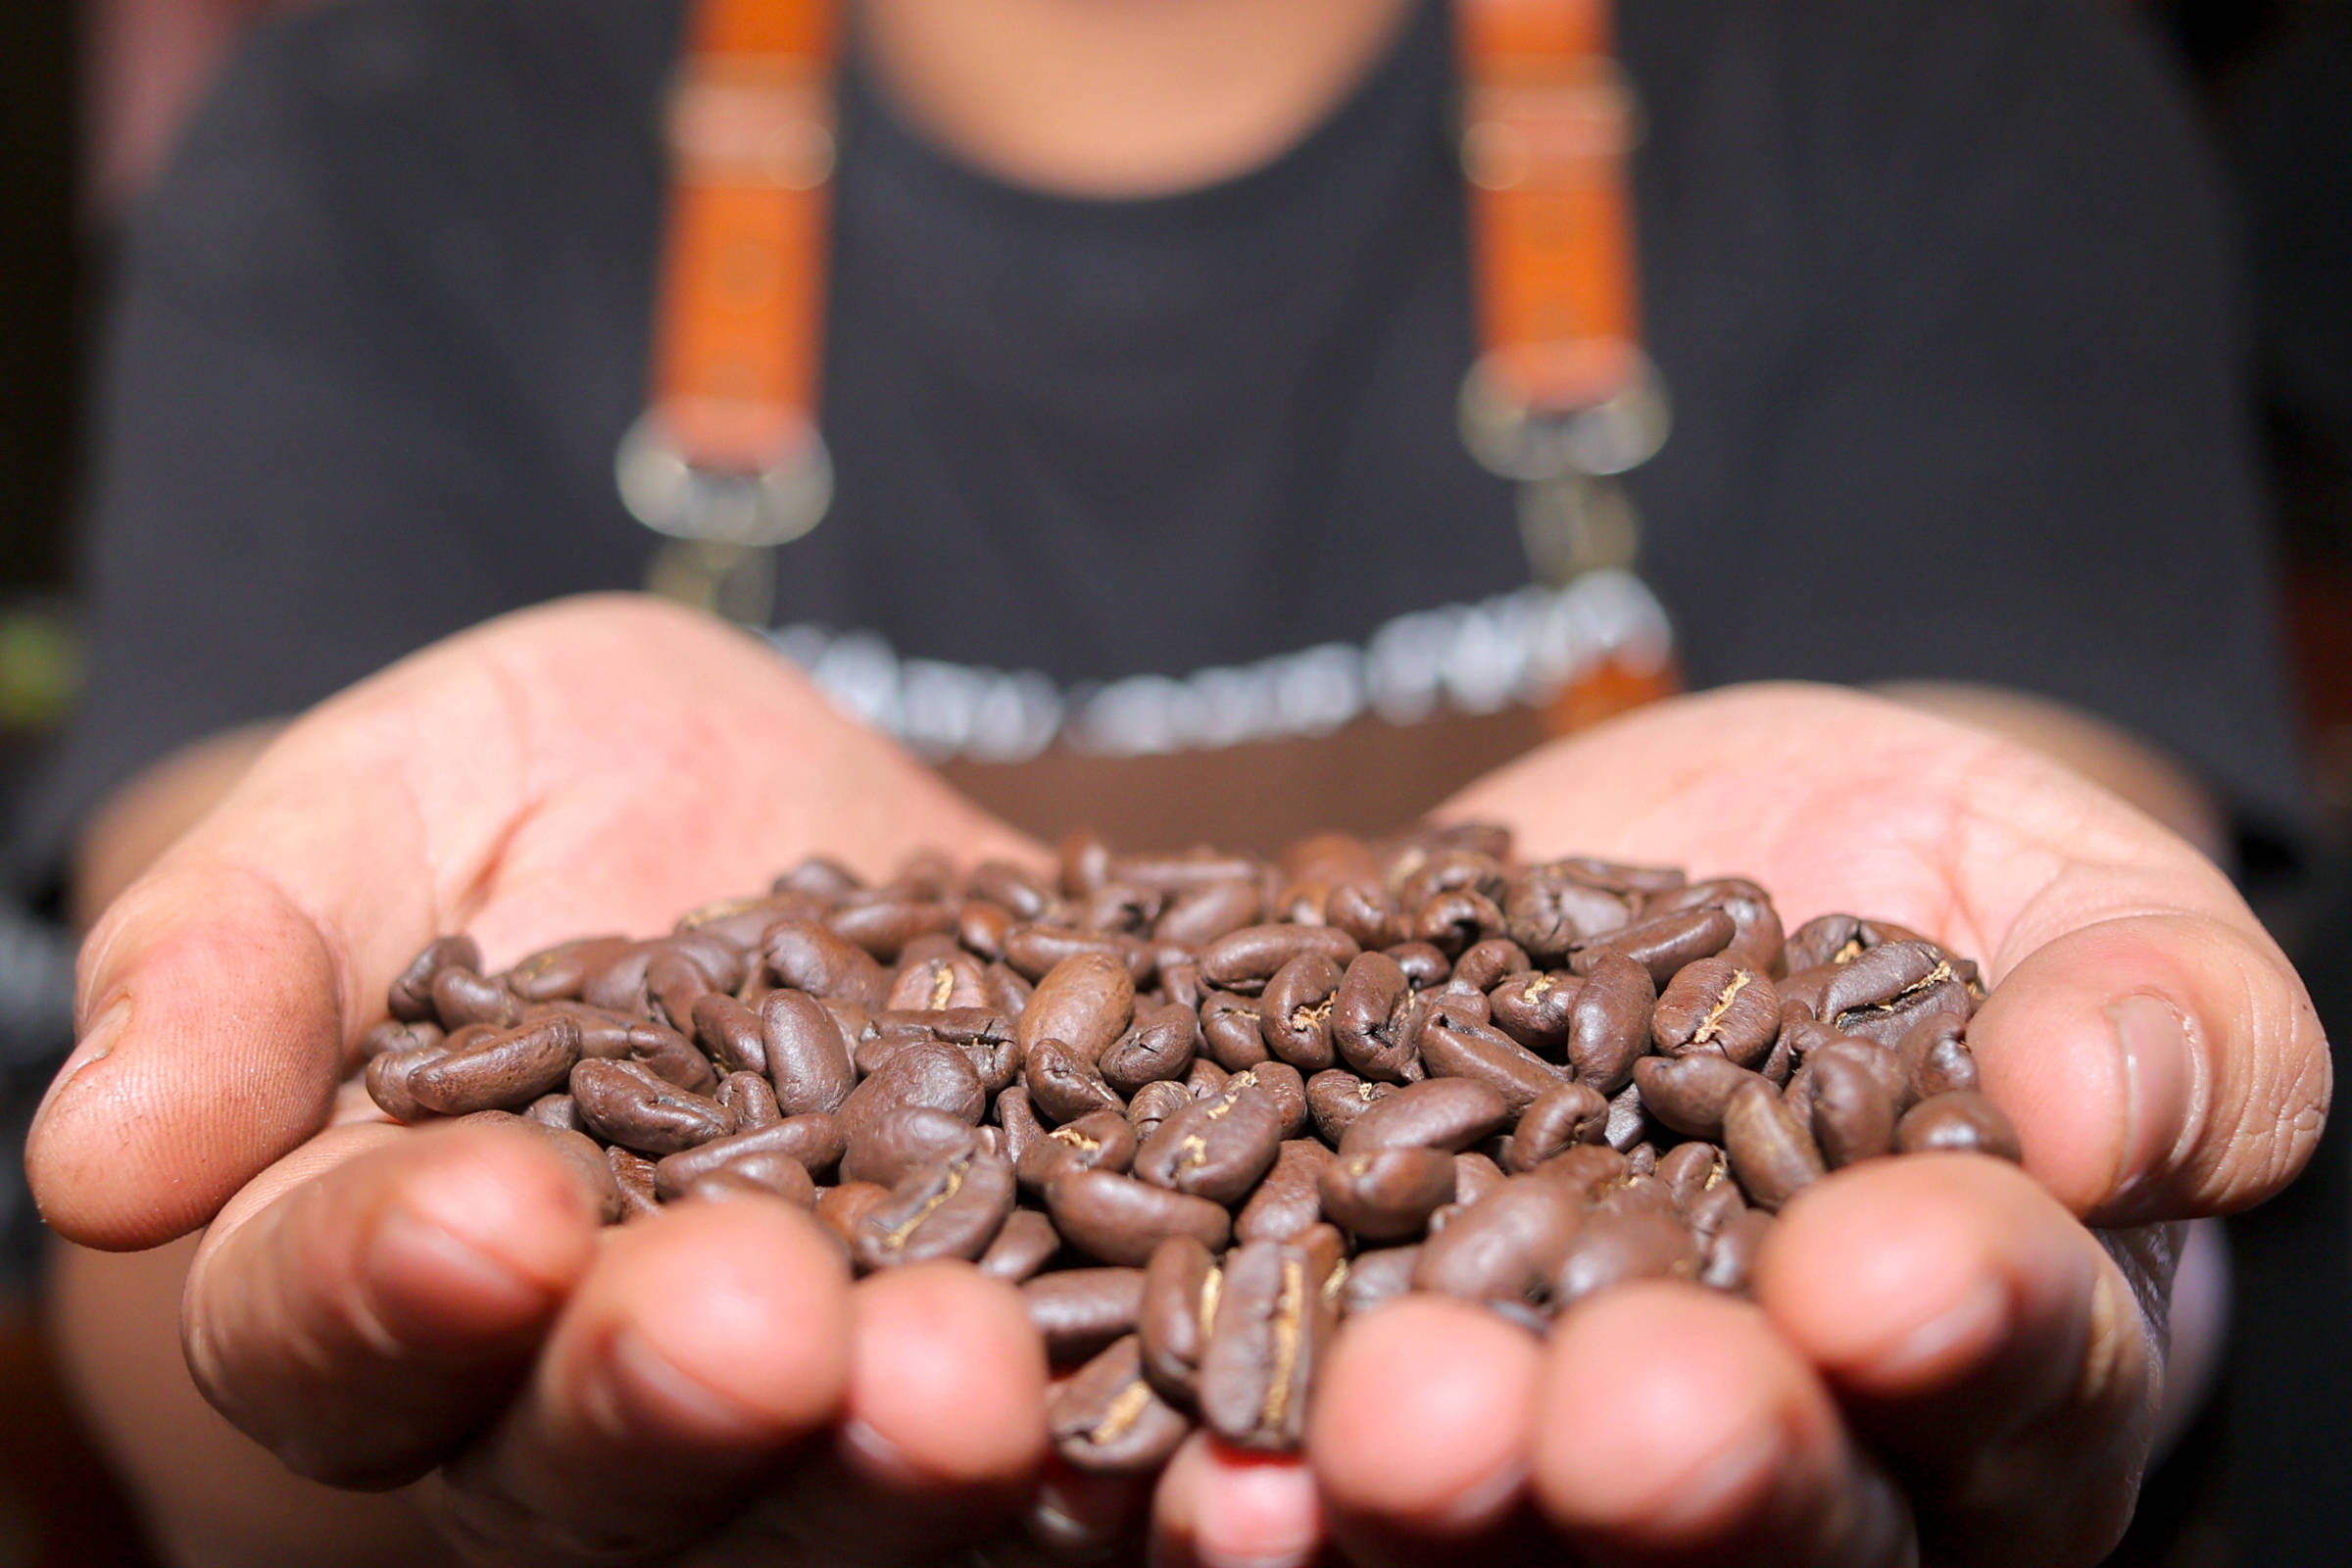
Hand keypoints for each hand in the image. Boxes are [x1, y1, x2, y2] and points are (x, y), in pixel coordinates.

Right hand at [28, 595, 1054, 1565]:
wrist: (787, 814)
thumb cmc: (541, 793)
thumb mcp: (392, 796)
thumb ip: (245, 955)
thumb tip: (100, 1158)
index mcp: (402, 1269)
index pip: (349, 1324)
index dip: (395, 1296)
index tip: (475, 1227)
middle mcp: (604, 1382)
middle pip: (610, 1452)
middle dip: (681, 1397)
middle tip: (765, 1330)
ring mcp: (831, 1393)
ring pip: (846, 1485)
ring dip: (909, 1453)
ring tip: (975, 1378)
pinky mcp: (1039, 1347)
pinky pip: (1089, 1429)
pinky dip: (1149, 1442)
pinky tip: (1227, 1431)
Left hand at [1158, 684, 2328, 1567]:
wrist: (1684, 859)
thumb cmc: (1930, 881)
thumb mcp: (2079, 892)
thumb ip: (2167, 1008)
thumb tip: (2110, 1116)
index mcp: (2000, 1352)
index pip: (2011, 1369)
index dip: (1960, 1330)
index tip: (1885, 1269)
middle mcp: (1783, 1439)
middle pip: (1757, 1507)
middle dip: (1680, 1461)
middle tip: (1610, 1415)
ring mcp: (1556, 1427)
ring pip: (1520, 1527)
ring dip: (1441, 1498)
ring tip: (1372, 1433)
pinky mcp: (1368, 1369)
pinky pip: (1314, 1459)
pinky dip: (1253, 1468)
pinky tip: (1195, 1458)